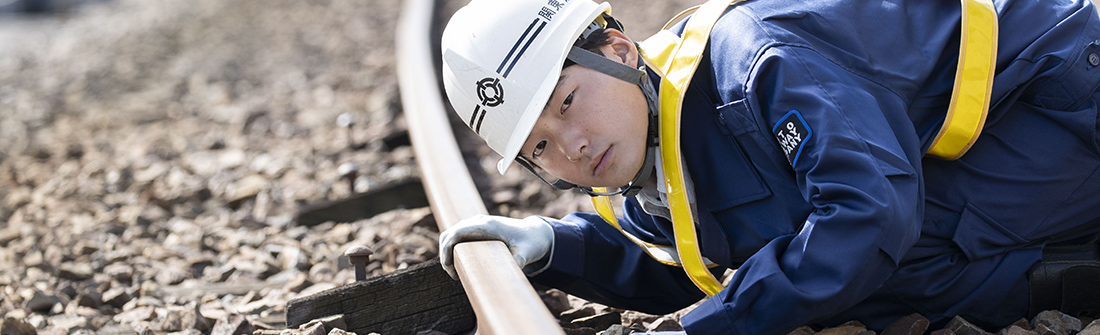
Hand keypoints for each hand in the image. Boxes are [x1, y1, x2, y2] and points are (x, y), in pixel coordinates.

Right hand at [438, 214, 553, 278]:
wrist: (535, 232)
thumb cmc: (531, 243)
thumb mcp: (527, 254)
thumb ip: (518, 262)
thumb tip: (508, 276)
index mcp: (487, 225)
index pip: (457, 233)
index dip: (446, 249)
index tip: (449, 268)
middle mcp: (479, 221)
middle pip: (449, 234)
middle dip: (445, 254)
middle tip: (454, 275)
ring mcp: (477, 224)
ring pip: (451, 235)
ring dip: (448, 252)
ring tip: (456, 272)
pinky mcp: (478, 229)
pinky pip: (458, 236)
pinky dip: (453, 249)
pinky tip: (460, 264)